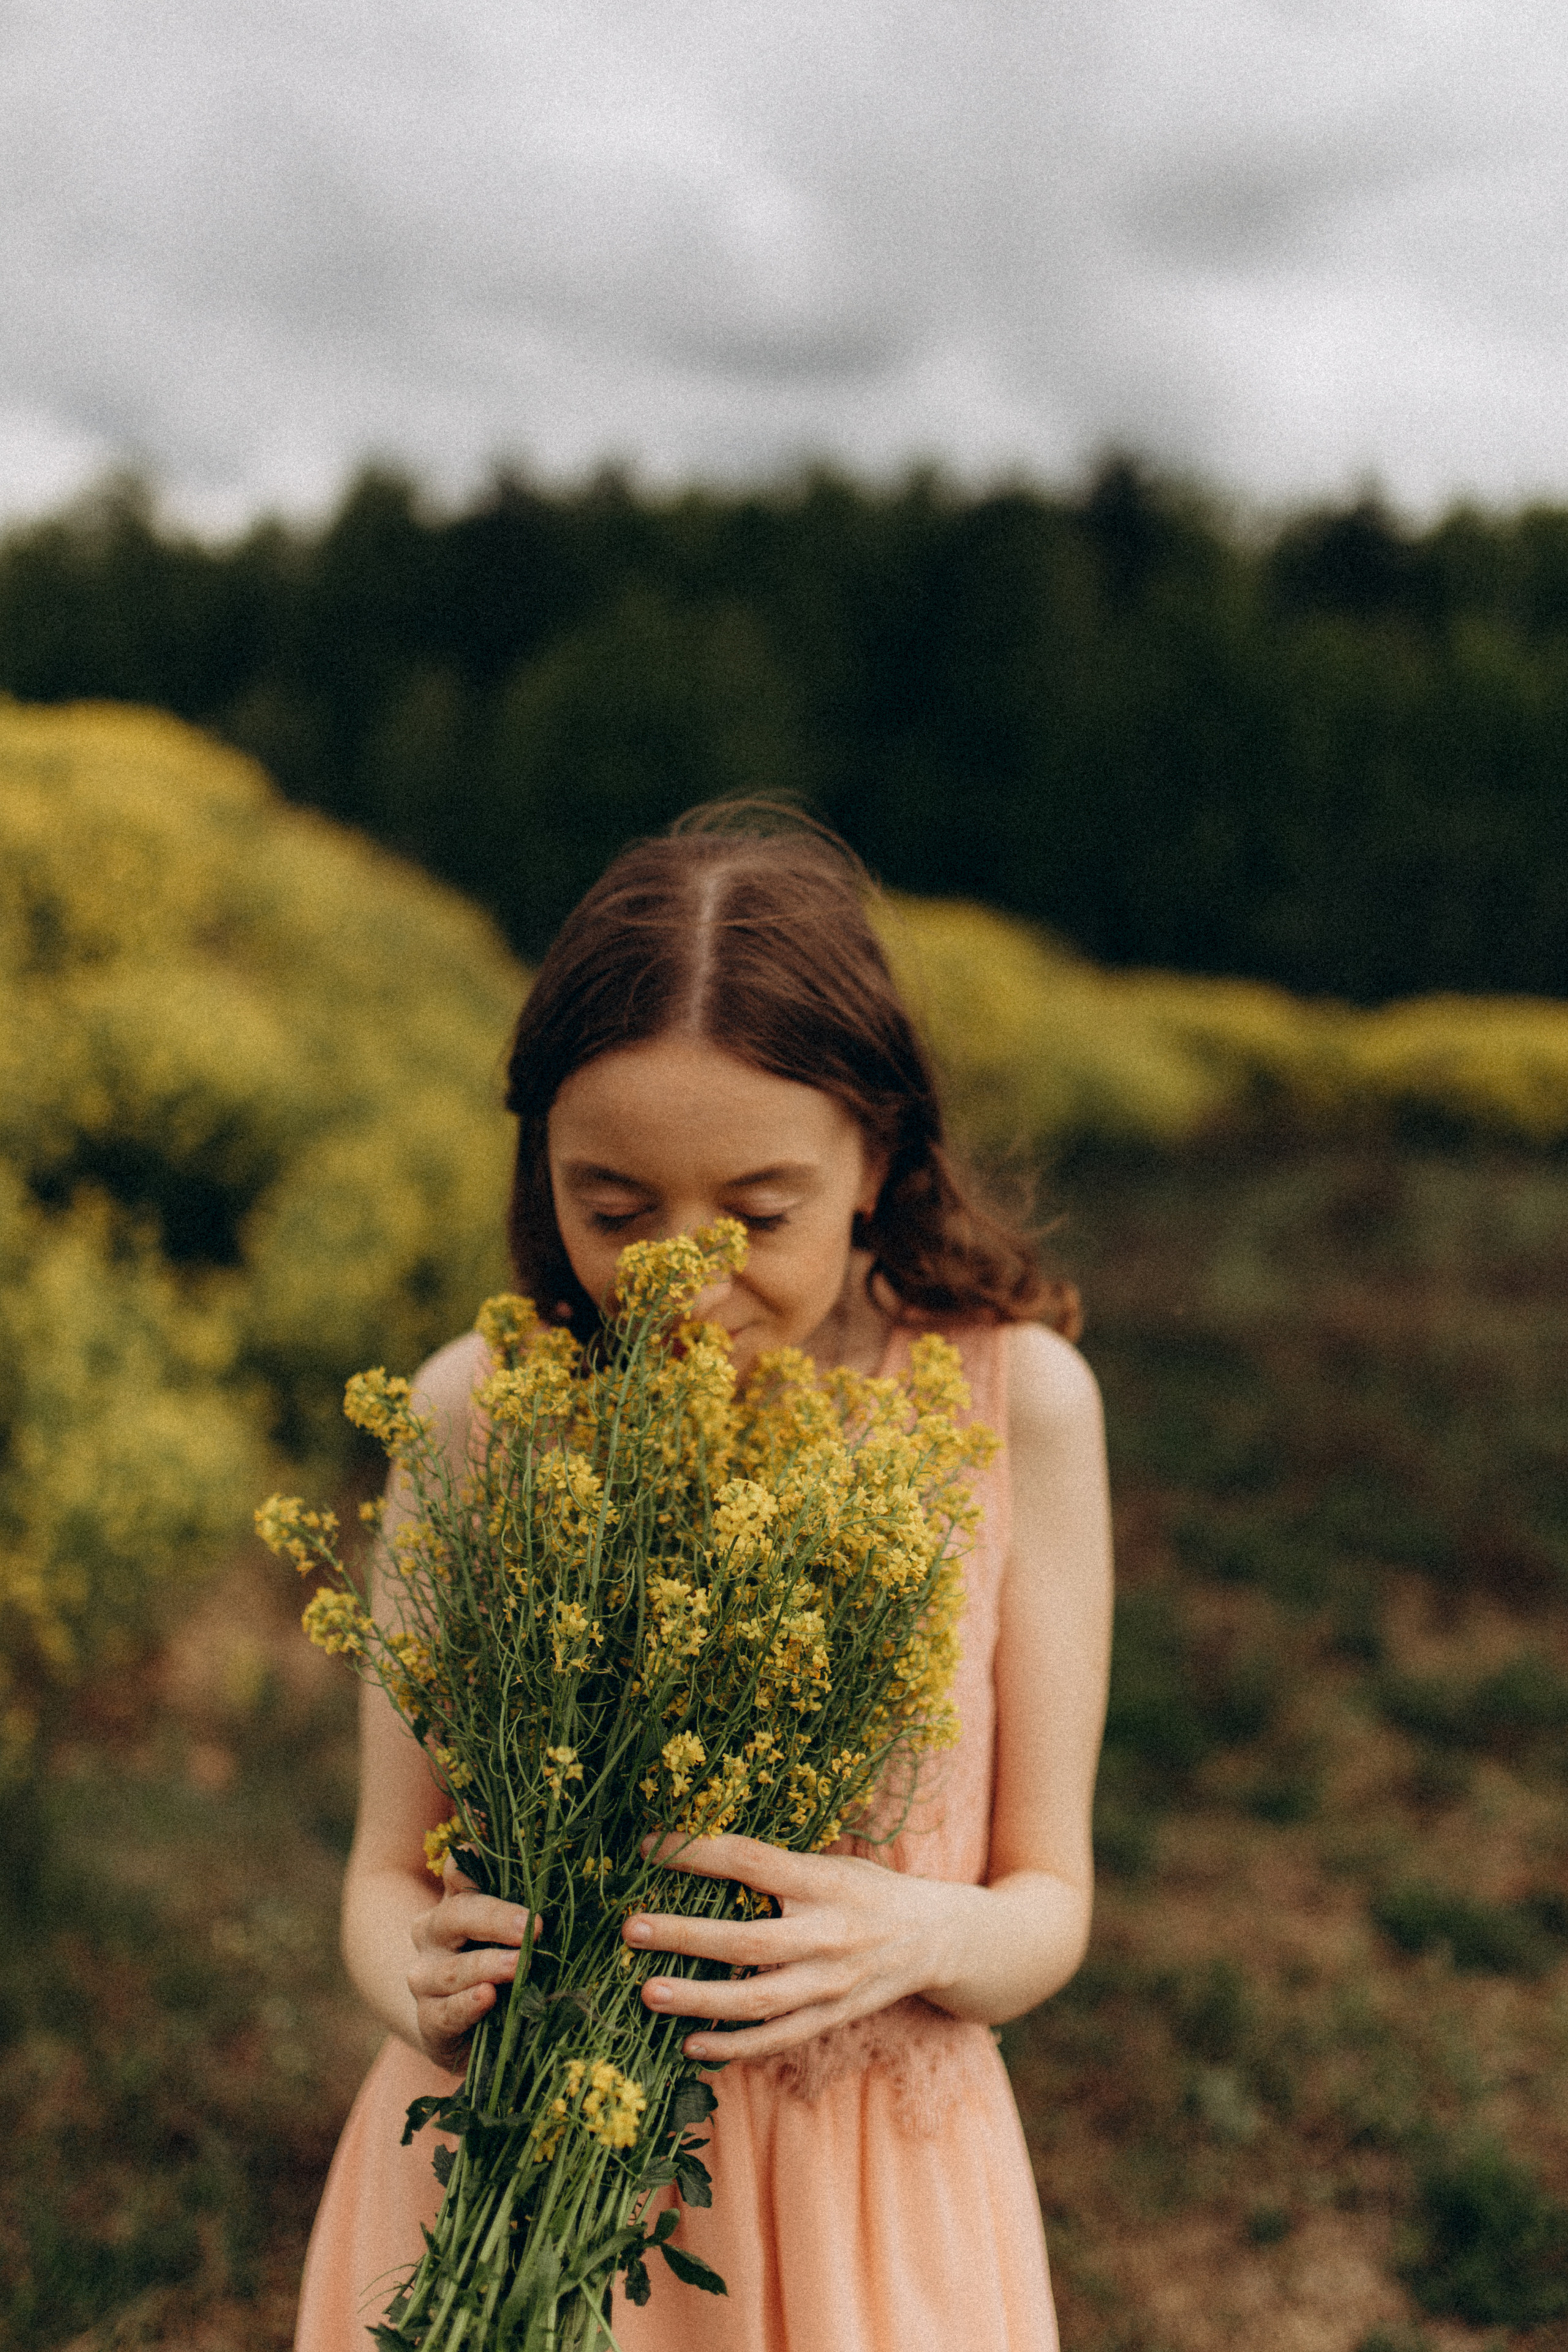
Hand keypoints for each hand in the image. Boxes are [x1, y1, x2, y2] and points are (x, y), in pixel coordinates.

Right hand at [407, 1858, 538, 2072]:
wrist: (470, 2030)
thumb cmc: (501, 1970)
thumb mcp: (515, 1938)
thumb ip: (524, 1911)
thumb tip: (551, 1876)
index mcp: (454, 1904)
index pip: (457, 1874)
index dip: (469, 1864)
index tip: (486, 1855)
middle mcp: (432, 1934)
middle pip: (456, 1916)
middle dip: (495, 1919)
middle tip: (533, 1927)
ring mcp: (425, 1978)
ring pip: (451, 1968)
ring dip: (487, 1965)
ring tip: (519, 1965)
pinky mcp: (429, 2020)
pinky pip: (444, 2012)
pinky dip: (466, 2005)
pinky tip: (486, 1996)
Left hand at [621, 1833, 967, 2062]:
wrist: (935, 1937)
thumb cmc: (867, 1890)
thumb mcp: (830, 1862)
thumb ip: (774, 1866)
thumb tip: (695, 1853)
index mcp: (823, 1881)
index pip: (751, 1862)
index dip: (697, 1853)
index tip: (648, 1849)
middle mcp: (829, 1933)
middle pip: (748, 1940)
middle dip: (686, 1936)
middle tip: (633, 1929)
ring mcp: (831, 1983)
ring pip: (758, 2001)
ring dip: (699, 2000)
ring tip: (649, 1994)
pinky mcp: (832, 2018)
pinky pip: (776, 2039)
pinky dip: (733, 2047)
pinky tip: (691, 2045)